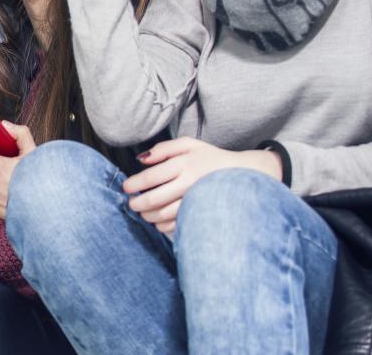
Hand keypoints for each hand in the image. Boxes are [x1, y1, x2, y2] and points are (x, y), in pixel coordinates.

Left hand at [124, 137, 281, 234]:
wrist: (245, 174)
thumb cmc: (211, 158)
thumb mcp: (189, 145)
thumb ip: (164, 149)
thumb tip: (141, 159)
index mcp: (185, 164)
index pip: (151, 177)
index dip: (135, 184)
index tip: (126, 187)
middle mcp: (190, 183)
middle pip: (156, 198)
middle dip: (139, 203)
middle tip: (132, 204)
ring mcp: (197, 201)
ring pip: (166, 214)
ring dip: (150, 216)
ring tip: (143, 213)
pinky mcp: (204, 214)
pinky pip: (179, 225)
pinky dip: (165, 226)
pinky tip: (159, 222)